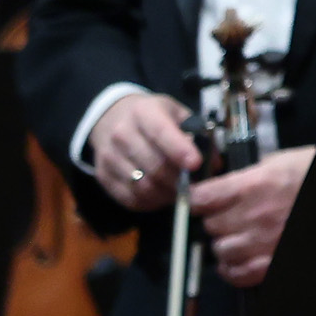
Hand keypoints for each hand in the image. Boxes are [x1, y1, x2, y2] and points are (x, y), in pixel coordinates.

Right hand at [87, 93, 200, 213]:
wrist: (112, 118)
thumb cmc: (153, 116)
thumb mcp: (176, 113)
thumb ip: (197, 134)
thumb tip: (213, 162)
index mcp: (143, 113)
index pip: (160, 132)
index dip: (179, 150)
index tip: (196, 164)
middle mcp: (121, 134)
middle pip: (153, 165)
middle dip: (179, 180)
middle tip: (196, 187)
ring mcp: (108, 156)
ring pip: (142, 185)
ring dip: (167, 194)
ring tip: (181, 192)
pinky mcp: (102, 176)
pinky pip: (129, 198)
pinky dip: (150, 203)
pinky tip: (163, 196)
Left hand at [191, 145, 312, 288]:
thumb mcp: (282, 161)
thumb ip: (248, 173)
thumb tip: (222, 180)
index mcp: (255, 185)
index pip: (200, 198)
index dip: (198, 198)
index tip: (202, 199)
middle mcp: (256, 215)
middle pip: (210, 225)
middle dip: (216, 220)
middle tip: (229, 215)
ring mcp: (264, 242)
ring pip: (220, 250)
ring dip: (226, 243)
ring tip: (238, 236)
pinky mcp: (273, 263)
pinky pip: (237, 274)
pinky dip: (232, 269)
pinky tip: (237, 259)